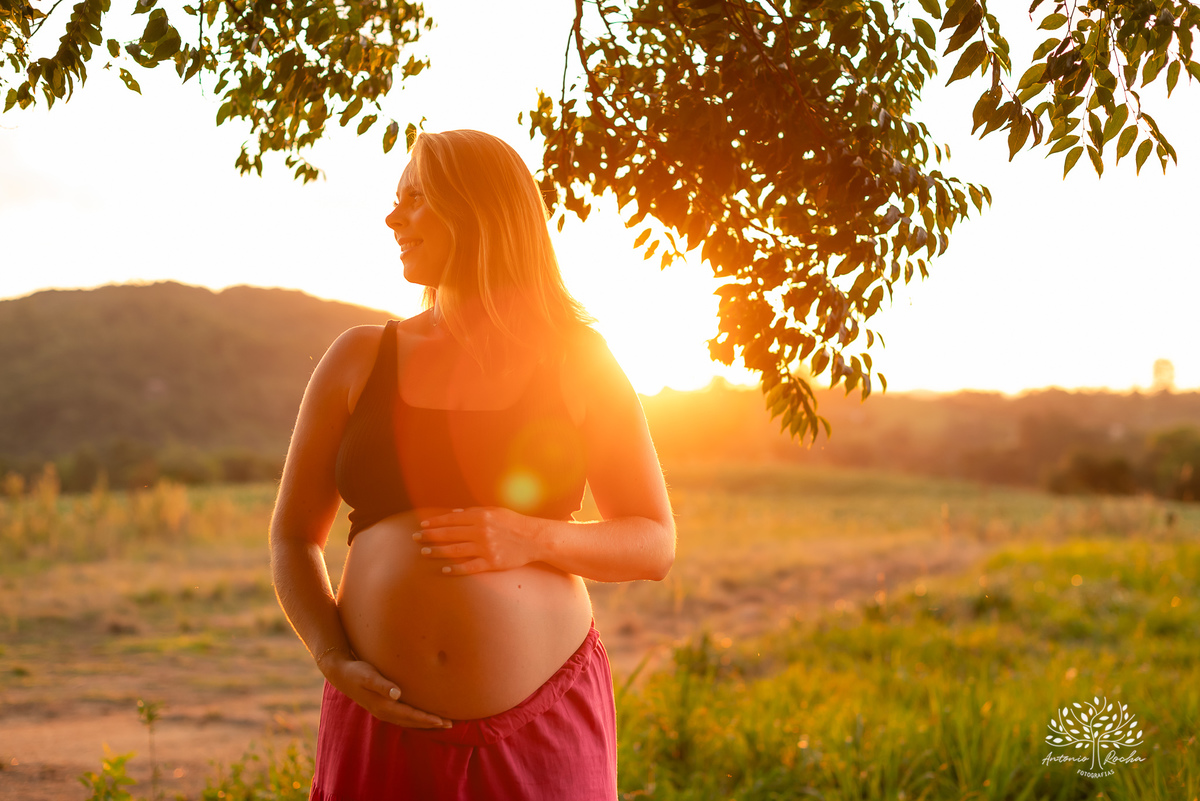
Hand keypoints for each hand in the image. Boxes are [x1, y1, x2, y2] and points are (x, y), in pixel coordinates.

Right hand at [321, 652, 452, 728]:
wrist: (341, 674)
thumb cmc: (357, 671)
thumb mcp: (368, 675)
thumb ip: (382, 685)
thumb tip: (397, 694)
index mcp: (383, 706)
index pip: (410, 716)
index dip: (427, 719)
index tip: (442, 721)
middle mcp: (384, 712)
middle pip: (412, 722)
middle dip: (430, 724)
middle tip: (450, 724)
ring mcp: (383, 711)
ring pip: (408, 721)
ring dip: (424, 723)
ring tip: (441, 723)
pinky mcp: (383, 706)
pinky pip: (403, 717)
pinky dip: (415, 719)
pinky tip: (422, 716)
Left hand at [414, 506, 538, 575]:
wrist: (534, 538)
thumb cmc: (513, 523)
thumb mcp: (495, 511)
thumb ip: (474, 512)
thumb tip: (454, 514)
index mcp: (481, 517)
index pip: (451, 520)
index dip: (435, 523)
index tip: (422, 525)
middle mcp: (481, 531)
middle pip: (449, 534)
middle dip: (430, 536)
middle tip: (415, 539)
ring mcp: (486, 548)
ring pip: (455, 550)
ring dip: (437, 551)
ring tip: (424, 553)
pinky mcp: (492, 562)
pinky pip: (470, 566)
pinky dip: (456, 568)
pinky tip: (445, 570)